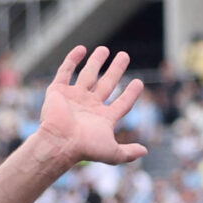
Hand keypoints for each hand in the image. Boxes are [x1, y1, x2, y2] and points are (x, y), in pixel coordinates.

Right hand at [33, 47, 146, 169]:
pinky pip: (65, 71)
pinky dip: (71, 60)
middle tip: (124, 56)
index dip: (131, 94)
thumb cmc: (86, 148)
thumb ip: (128, 152)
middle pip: (106, 84)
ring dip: (96, 62)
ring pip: (88, 75)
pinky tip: (81, 49)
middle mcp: (89, 106)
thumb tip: (145, 151)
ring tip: (105, 49)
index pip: (122, 103)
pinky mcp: (58, 91)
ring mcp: (74, 98)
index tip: (139, 82)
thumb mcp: (113, 153)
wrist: (60, 143)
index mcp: (102, 119)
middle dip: (116, 70)